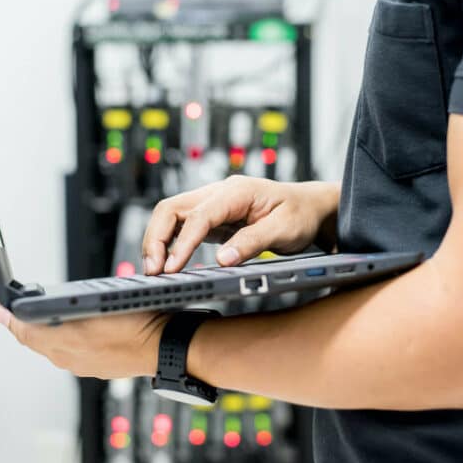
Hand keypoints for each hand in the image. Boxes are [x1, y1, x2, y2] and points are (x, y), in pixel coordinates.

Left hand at [0, 283, 167, 378]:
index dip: (5, 313)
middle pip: (33, 338)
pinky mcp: (97, 366)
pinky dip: (64, 337)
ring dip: (42, 329)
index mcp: (61, 345)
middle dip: (20, 320)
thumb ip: (48, 314)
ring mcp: (83, 364)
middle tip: (8, 303)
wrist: (164, 345)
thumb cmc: (134, 324)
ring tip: (38, 313)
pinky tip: (71, 327)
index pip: (21, 330)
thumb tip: (11, 315)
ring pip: (51, 345)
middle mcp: (68, 358)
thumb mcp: (90, 308)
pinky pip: (71, 351)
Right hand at [142, 176, 339, 273]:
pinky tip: (168, 263)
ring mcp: (213, 204)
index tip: (171, 267)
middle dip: (156, 238)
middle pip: (171, 208)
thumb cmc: (301, 214)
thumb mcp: (285, 230)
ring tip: (154, 270)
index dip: (182, 243)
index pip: (199, 215)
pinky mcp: (213, 218)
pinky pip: (182, 226)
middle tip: (152, 270)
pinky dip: (170, 243)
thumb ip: (253, 242)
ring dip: (158, 241)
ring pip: (171, 216)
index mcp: (236, 191)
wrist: (310, 207)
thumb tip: (224, 259)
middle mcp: (219, 193)